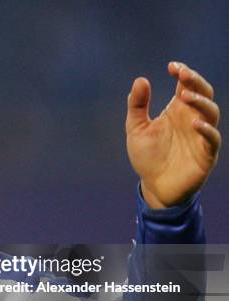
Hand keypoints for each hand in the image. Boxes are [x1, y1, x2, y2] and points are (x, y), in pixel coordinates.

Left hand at [126, 62, 220, 207]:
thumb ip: (137, 106)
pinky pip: (212, 139)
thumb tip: (140, 80)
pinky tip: (195, 123)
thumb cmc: (148, 156)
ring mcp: (201, 136)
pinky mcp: (206, 154)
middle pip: (203, 93)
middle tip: (183, 74)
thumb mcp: (136, 129)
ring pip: (212, 112)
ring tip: (185, 96)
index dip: (183, 73)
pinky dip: (207, 130)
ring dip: (201, 102)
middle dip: (195, 81)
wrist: (154, 186)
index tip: (172, 66)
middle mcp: (192, 119)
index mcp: (177, 110)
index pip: (186, 85)